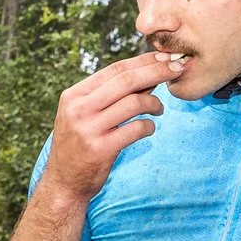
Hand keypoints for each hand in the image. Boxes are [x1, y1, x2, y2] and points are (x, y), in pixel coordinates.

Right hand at [37, 51, 176, 202]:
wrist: (63, 182)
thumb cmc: (78, 145)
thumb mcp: (84, 115)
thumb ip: (109, 96)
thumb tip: (147, 75)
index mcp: (74, 95)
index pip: (114, 70)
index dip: (143, 61)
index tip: (164, 58)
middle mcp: (79, 109)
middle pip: (126, 81)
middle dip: (157, 72)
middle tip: (177, 68)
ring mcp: (89, 129)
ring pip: (134, 103)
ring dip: (155, 103)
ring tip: (159, 108)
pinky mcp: (101, 149)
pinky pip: (136, 129)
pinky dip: (149, 126)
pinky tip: (149, 128)